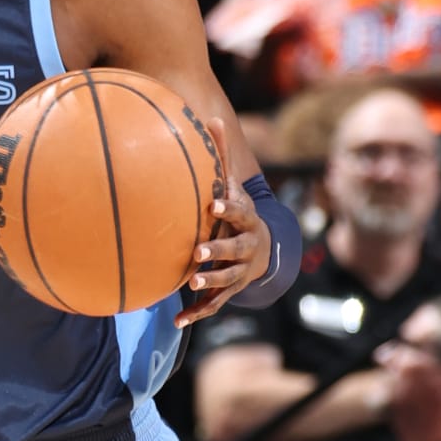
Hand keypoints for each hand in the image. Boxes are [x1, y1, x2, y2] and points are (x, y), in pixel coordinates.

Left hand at [177, 123, 270, 327]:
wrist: (263, 250)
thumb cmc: (237, 212)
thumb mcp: (232, 186)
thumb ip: (220, 157)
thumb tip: (211, 117)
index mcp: (246, 220)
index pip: (239, 212)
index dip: (229, 208)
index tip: (214, 203)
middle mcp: (247, 247)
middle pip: (235, 250)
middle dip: (218, 250)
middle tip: (198, 252)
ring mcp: (240, 272)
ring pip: (227, 279)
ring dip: (210, 282)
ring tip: (192, 283)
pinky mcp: (229, 291)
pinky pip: (214, 305)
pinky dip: (196, 314)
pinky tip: (177, 323)